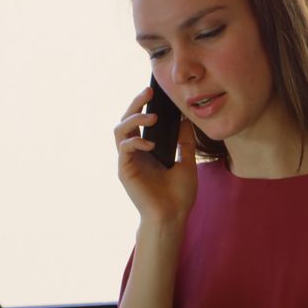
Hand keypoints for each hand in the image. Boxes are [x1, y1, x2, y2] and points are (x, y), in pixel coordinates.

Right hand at [114, 86, 197, 224]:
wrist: (174, 216)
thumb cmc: (179, 194)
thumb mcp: (187, 161)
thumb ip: (184, 141)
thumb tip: (186, 119)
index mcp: (147, 149)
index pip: (141, 121)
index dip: (144, 105)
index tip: (155, 92)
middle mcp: (135, 152)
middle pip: (127, 120)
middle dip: (136, 104)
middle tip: (148, 92)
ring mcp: (128, 161)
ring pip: (120, 130)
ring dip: (134, 119)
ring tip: (152, 117)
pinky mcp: (125, 171)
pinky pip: (124, 149)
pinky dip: (136, 142)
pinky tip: (150, 144)